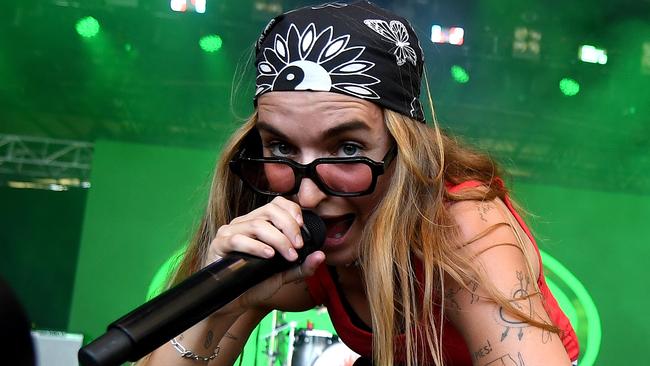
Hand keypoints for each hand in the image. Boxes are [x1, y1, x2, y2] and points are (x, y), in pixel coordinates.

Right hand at [206, 197, 324, 308]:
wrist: (231, 303)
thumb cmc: (254, 284)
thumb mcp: (282, 275)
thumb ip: (302, 266)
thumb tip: (321, 256)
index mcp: (258, 223)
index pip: (276, 204)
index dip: (292, 210)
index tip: (303, 228)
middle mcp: (244, 223)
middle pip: (270, 211)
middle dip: (289, 227)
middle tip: (299, 246)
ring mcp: (230, 232)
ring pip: (257, 224)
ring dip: (278, 239)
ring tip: (288, 255)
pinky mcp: (219, 245)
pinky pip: (238, 239)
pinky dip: (256, 246)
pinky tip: (268, 255)